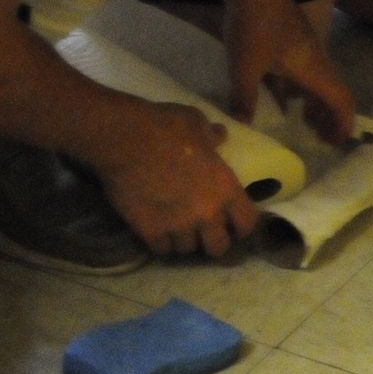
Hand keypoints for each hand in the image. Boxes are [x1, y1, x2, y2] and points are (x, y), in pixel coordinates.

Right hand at [95, 101, 258, 256]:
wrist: (125, 140)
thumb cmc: (167, 127)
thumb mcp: (198, 123)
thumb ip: (213, 135)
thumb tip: (220, 135)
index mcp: (225, 188)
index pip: (247, 223)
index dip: (241, 226)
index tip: (233, 224)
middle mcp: (207, 213)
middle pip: (218, 247)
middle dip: (212, 240)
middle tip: (203, 231)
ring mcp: (178, 226)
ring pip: (188, 249)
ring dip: (184, 240)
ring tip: (176, 228)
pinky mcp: (150, 231)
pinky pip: (161, 250)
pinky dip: (160, 243)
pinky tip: (157, 231)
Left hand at [222, 0, 356, 144]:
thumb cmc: (253, 27)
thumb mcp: (243, 68)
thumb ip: (244, 99)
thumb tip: (243, 125)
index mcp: (313, 70)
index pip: (341, 101)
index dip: (343, 125)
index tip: (335, 145)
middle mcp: (317, 60)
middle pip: (334, 93)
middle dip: (330, 119)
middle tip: (319, 140)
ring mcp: (306, 49)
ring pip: (319, 83)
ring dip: (316, 105)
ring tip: (304, 124)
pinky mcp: (293, 41)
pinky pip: (305, 73)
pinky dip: (301, 90)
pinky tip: (282, 99)